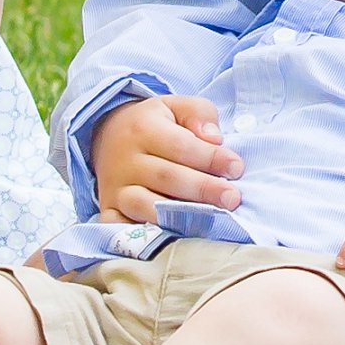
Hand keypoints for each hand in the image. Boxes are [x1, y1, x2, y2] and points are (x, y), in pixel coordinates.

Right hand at [89, 86, 242, 224]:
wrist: (107, 137)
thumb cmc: (153, 125)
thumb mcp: (176, 107)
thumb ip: (199, 115)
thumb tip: (214, 139)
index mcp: (143, 129)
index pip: (182, 146)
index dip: (211, 159)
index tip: (237, 168)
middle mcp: (126, 160)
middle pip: (167, 177)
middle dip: (203, 189)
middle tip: (232, 199)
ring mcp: (115, 188)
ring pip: (146, 205)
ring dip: (180, 215)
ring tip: (210, 218)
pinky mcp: (109, 210)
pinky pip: (124, 228)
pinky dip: (146, 235)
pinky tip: (173, 237)